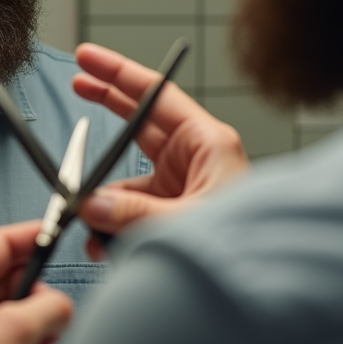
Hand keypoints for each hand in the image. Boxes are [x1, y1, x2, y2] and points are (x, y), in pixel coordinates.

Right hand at [72, 43, 249, 257]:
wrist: (265, 285)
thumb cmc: (247, 246)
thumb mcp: (184, 223)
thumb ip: (133, 212)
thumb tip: (92, 203)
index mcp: (208, 143)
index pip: (156, 94)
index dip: (119, 73)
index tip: (89, 58)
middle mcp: (196, 159)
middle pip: (141, 121)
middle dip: (107, 105)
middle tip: (77, 83)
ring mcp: (184, 185)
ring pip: (131, 177)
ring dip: (105, 199)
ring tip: (89, 220)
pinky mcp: (175, 212)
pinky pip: (135, 208)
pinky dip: (115, 225)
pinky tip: (105, 245)